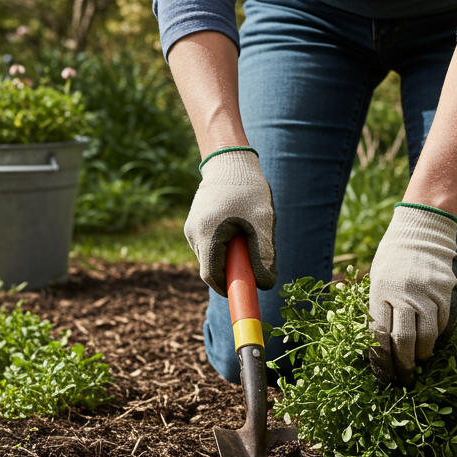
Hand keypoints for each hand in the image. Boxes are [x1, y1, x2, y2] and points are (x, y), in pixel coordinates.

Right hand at [183, 148, 275, 294]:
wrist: (230, 162)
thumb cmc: (248, 189)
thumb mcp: (261, 222)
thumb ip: (263, 254)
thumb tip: (265, 284)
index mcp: (208, 232)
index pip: (212, 275)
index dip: (228, 289)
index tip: (242, 294)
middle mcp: (194, 232)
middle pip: (211, 268)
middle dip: (232, 272)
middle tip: (254, 264)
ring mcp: (191, 228)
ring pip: (210, 257)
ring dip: (228, 259)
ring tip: (248, 237)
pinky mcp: (195, 224)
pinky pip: (209, 246)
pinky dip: (223, 248)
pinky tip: (238, 229)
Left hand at [368, 205, 456, 385]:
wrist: (421, 230)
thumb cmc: (393, 260)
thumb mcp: (377, 280)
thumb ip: (379, 309)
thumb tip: (380, 347)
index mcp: (380, 292)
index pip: (378, 337)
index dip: (382, 362)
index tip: (385, 377)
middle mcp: (404, 294)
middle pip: (403, 341)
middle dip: (403, 366)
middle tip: (405, 380)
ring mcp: (427, 293)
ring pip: (427, 336)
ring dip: (423, 354)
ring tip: (419, 360)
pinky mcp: (447, 292)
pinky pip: (444, 324)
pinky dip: (438, 338)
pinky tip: (433, 343)